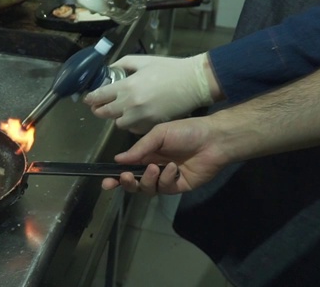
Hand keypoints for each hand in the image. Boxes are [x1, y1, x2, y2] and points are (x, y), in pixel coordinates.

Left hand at [83, 53, 214, 134]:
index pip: (100, 96)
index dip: (91, 99)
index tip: (88, 99)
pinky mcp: (152, 126)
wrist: (193, 82)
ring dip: (117, 118)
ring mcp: (142, 117)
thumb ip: (122, 64)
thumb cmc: (168, 69)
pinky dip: (131, 124)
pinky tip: (135, 116)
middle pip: (105, 114)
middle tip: (99, 107)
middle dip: (99, 110)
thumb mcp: (142, 61)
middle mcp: (131, 104)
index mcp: (127, 86)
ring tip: (120, 110)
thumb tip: (109, 70)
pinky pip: (134, 129)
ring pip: (119, 124)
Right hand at [102, 116, 231, 194]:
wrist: (213, 139)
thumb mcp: (159, 134)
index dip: (116, 177)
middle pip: (134, 183)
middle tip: (125, 177)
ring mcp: (166, 178)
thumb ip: (139, 148)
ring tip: (154, 168)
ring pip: (148, 188)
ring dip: (147, 180)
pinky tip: (173, 168)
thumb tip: (118, 160)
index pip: (127, 168)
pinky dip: (166, 179)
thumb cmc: (186, 131)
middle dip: (126, 183)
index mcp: (147, 154)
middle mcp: (154, 168)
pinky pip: (165, 188)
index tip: (106, 182)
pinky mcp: (179, 186)